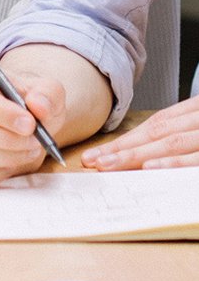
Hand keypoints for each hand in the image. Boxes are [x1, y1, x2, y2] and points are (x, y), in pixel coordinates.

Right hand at [0, 58, 65, 188]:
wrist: (26, 122)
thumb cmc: (29, 103)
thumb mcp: (47, 91)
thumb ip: (48, 94)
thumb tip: (38, 105)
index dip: (1, 112)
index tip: (28, 124)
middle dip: (6, 139)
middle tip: (33, 141)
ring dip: (3, 157)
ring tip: (27, 150)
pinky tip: (9, 164)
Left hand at [82, 95, 198, 170]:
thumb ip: (181, 134)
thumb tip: (147, 155)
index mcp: (194, 113)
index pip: (153, 126)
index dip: (124, 141)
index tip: (97, 154)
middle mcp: (197, 122)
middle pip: (154, 133)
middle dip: (121, 149)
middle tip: (93, 161)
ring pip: (169, 143)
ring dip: (136, 155)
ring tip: (108, 165)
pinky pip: (195, 158)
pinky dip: (172, 162)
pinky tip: (149, 167)